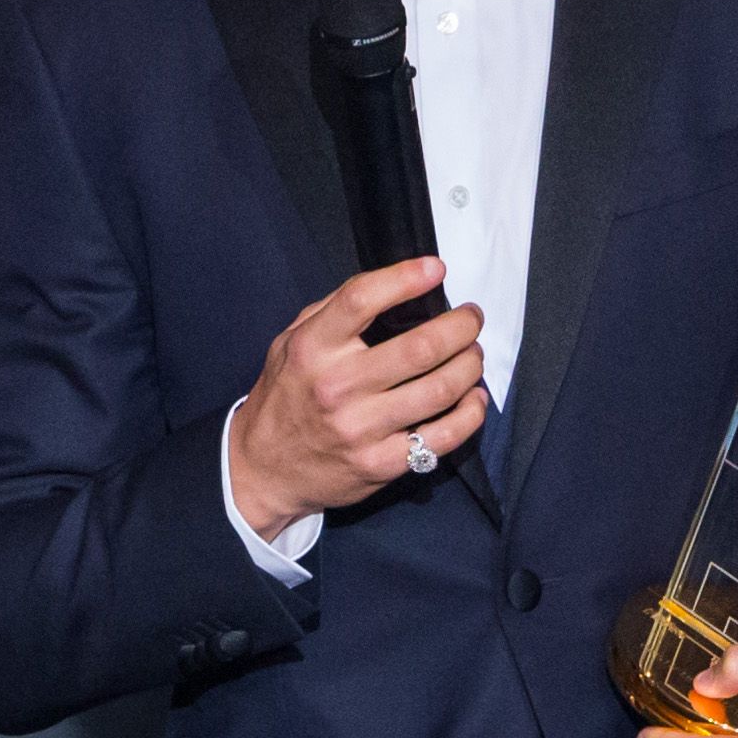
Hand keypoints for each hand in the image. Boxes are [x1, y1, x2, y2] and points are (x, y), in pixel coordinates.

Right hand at [231, 258, 490, 528]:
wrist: (264, 469)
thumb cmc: (284, 397)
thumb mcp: (289, 342)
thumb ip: (333, 311)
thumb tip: (394, 282)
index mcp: (312, 349)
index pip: (361, 300)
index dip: (405, 279)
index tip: (435, 269)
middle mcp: (336, 387)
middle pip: (419, 348)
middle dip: (461, 327)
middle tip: (472, 319)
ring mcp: (361, 429)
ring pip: (439, 390)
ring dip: (470, 365)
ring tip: (473, 354)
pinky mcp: (381, 463)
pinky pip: (443, 437)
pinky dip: (470, 414)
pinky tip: (474, 398)